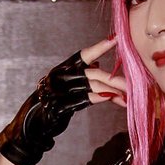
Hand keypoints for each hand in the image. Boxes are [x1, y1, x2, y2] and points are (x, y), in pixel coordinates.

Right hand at [0, 38, 126, 164]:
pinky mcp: (60, 106)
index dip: (100, 47)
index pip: (84, 55)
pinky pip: (84, 100)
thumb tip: (98, 66)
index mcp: (62, 69)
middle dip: (115, 78)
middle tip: (134, 81)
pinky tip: (112, 98)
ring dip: (112, 90)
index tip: (116, 38)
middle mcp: (60, 77)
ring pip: (92, 86)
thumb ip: (81, 77)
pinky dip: (99, 98)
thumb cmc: (51, 105)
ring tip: (128, 95)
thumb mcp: (65, 87)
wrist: (30, 126)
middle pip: (94, 73)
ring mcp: (59, 91)